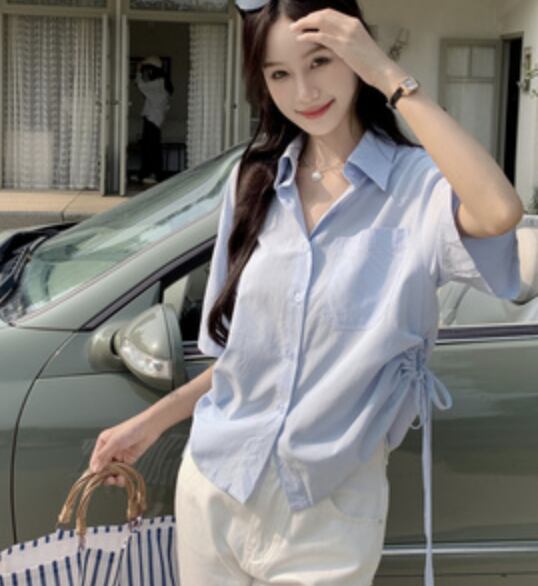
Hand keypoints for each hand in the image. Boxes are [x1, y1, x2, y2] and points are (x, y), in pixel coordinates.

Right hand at [89, 413, 160, 486]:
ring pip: (111, 471)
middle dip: (104, 475)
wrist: (150, 428)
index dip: (95, 470)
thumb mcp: (115, 441)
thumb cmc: (132, 429)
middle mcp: (109, 450)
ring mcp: (118, 456)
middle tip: (109, 480)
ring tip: (117, 480)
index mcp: (103, 442)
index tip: (96, 479)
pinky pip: (121, 472)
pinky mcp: (128, 460)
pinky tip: (122, 479)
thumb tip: (94, 469)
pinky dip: (121, 477)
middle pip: (102, 467)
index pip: (95, 460)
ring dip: (113, 478)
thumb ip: (103, 455)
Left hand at [289, 9, 406, 97]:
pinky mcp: (343, 45)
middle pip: (323, 14)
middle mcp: (350, 25)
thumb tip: (338, 45)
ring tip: (294, 29)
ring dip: (304, 25)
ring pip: (320, 22)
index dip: (316, 16)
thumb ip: (349, 42)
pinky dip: (309, 36)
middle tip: (296, 24)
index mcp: (354, 24)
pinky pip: (321, 36)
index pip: (331, 13)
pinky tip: (300, 39)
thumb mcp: (360, 47)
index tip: (306, 21)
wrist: (382, 70)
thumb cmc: (372, 64)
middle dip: (307, 18)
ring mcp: (346, 34)